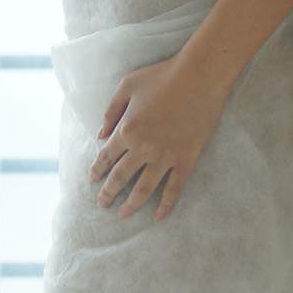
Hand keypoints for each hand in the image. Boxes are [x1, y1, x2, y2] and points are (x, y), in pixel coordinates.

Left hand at [89, 52, 228, 223]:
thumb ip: (111, 111)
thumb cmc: (162, 76)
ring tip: (122, 214)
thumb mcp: (127, 86)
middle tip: (102, 204)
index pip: (106, 157)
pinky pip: (174, 188)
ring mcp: (166, 157)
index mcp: (126, 130)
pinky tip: (158, 216)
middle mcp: (143, 148)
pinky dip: (166, 204)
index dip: (97, 171)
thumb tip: (100, 135)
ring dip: (131, 204)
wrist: (200, 77)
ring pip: (144, 189)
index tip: (93, 180)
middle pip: (121, 177)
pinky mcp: (186, 159)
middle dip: (108, 193)